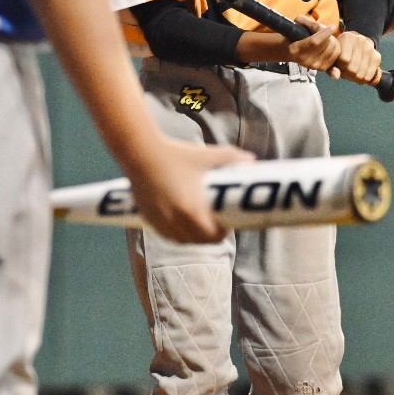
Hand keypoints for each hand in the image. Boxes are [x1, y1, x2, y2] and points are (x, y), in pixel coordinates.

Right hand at [127, 136, 252, 243]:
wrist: (141, 153)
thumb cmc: (176, 154)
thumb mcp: (206, 155)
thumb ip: (231, 158)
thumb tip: (252, 160)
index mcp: (192, 211)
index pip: (213, 236)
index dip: (223, 232)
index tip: (227, 222)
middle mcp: (175, 222)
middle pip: (199, 241)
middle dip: (210, 235)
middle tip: (217, 223)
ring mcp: (160, 222)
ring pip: (182, 241)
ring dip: (193, 237)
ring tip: (201, 224)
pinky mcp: (148, 219)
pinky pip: (167, 235)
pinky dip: (177, 234)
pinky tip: (183, 224)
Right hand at [286, 16, 341, 72]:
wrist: (291, 53)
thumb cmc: (295, 36)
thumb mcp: (298, 26)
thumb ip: (309, 24)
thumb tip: (322, 26)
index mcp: (296, 49)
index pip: (314, 41)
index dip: (325, 33)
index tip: (333, 26)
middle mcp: (305, 60)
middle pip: (327, 44)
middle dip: (330, 35)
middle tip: (325, 32)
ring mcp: (315, 65)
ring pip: (334, 49)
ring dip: (334, 41)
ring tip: (327, 39)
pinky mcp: (322, 68)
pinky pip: (336, 56)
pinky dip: (336, 48)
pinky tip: (330, 45)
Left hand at [327, 30, 381, 85]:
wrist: (356, 44)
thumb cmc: (341, 52)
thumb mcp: (333, 58)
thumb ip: (331, 68)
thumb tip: (337, 77)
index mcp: (347, 37)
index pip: (344, 60)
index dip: (340, 68)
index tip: (339, 68)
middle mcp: (360, 40)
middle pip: (353, 68)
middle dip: (347, 75)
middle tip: (346, 74)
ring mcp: (370, 48)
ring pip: (361, 73)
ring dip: (355, 79)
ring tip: (352, 75)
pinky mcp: (377, 56)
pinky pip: (369, 75)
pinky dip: (364, 80)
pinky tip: (360, 75)